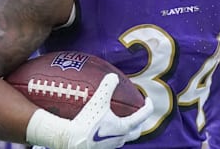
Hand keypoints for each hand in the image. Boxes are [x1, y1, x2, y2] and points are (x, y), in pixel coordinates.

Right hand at [27, 73, 153, 148]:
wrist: (71, 141)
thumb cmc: (86, 122)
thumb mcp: (98, 101)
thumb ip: (107, 86)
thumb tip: (113, 76)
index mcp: (125, 127)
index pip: (144, 115)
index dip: (148, 105)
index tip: (147, 99)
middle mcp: (121, 138)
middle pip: (137, 130)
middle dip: (141, 120)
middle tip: (138, 111)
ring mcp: (112, 145)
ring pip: (126, 137)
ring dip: (128, 127)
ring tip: (122, 117)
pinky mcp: (102, 148)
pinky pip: (114, 139)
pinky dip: (115, 131)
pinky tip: (106, 125)